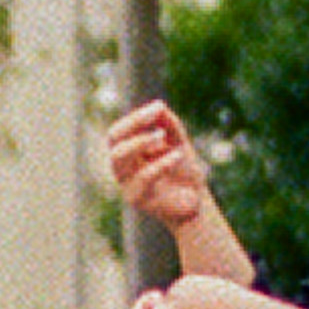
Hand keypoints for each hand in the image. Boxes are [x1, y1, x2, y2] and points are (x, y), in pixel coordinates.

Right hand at [100, 99, 215, 226]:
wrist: (195, 203)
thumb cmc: (183, 172)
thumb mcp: (178, 143)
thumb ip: (169, 125)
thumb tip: (158, 105)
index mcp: (127, 152)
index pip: (119, 131)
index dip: (135, 118)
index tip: (158, 108)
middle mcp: (121, 167)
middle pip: (113, 141)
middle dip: (133, 125)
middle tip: (155, 118)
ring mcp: (126, 184)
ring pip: (118, 157)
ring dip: (139, 141)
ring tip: (162, 135)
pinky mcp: (136, 199)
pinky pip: (143, 177)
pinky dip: (160, 163)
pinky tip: (177, 155)